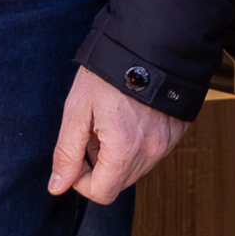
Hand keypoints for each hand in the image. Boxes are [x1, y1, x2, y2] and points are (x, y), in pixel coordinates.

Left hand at [53, 68, 189, 201]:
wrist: (148, 42)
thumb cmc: (109, 72)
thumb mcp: (77, 109)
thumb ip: (67, 152)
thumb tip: (58, 186)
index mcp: (124, 148)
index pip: (101, 193)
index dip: (82, 181)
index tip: (78, 155)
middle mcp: (151, 151)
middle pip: (119, 182)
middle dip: (99, 165)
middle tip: (93, 132)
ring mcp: (167, 143)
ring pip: (135, 169)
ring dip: (118, 156)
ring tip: (111, 122)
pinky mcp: (176, 134)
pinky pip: (152, 152)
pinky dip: (137, 144)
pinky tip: (130, 118)